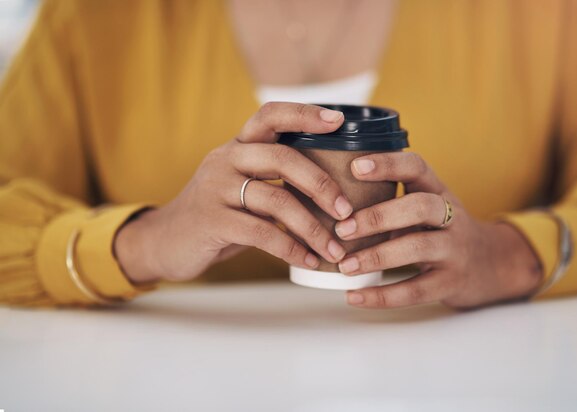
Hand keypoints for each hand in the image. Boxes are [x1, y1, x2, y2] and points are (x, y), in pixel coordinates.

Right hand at [114, 103, 352, 282]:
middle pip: (282, 157)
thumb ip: (274, 180)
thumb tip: (332, 189)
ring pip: (277, 199)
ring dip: (313, 227)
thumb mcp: (242, 187)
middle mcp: (226, 160)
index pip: (271, 115)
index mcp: (238, 147)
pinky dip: (291, 249)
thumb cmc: (218, 214)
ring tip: (334, 249)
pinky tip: (308, 260)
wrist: (165, 241)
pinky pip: (262, 233)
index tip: (338, 121)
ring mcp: (216, 189)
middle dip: (321, 184)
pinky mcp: (212, 220)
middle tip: (346, 210)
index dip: (305, 114)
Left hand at [334, 152, 543, 308]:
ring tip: (344, 266)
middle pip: (418, 207)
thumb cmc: (441, 230)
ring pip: (417, 248)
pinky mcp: (451, 282)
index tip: (355, 166)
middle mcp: (450, 216)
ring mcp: (454, 250)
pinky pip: (416, 290)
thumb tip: (331, 198)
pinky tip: (354, 296)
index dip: (388, 164)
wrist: (492, 264)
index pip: (417, 167)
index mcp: (438, 190)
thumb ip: (392, 199)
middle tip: (341, 229)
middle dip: (377, 217)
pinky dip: (382, 296)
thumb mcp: (426, 206)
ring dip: (376, 257)